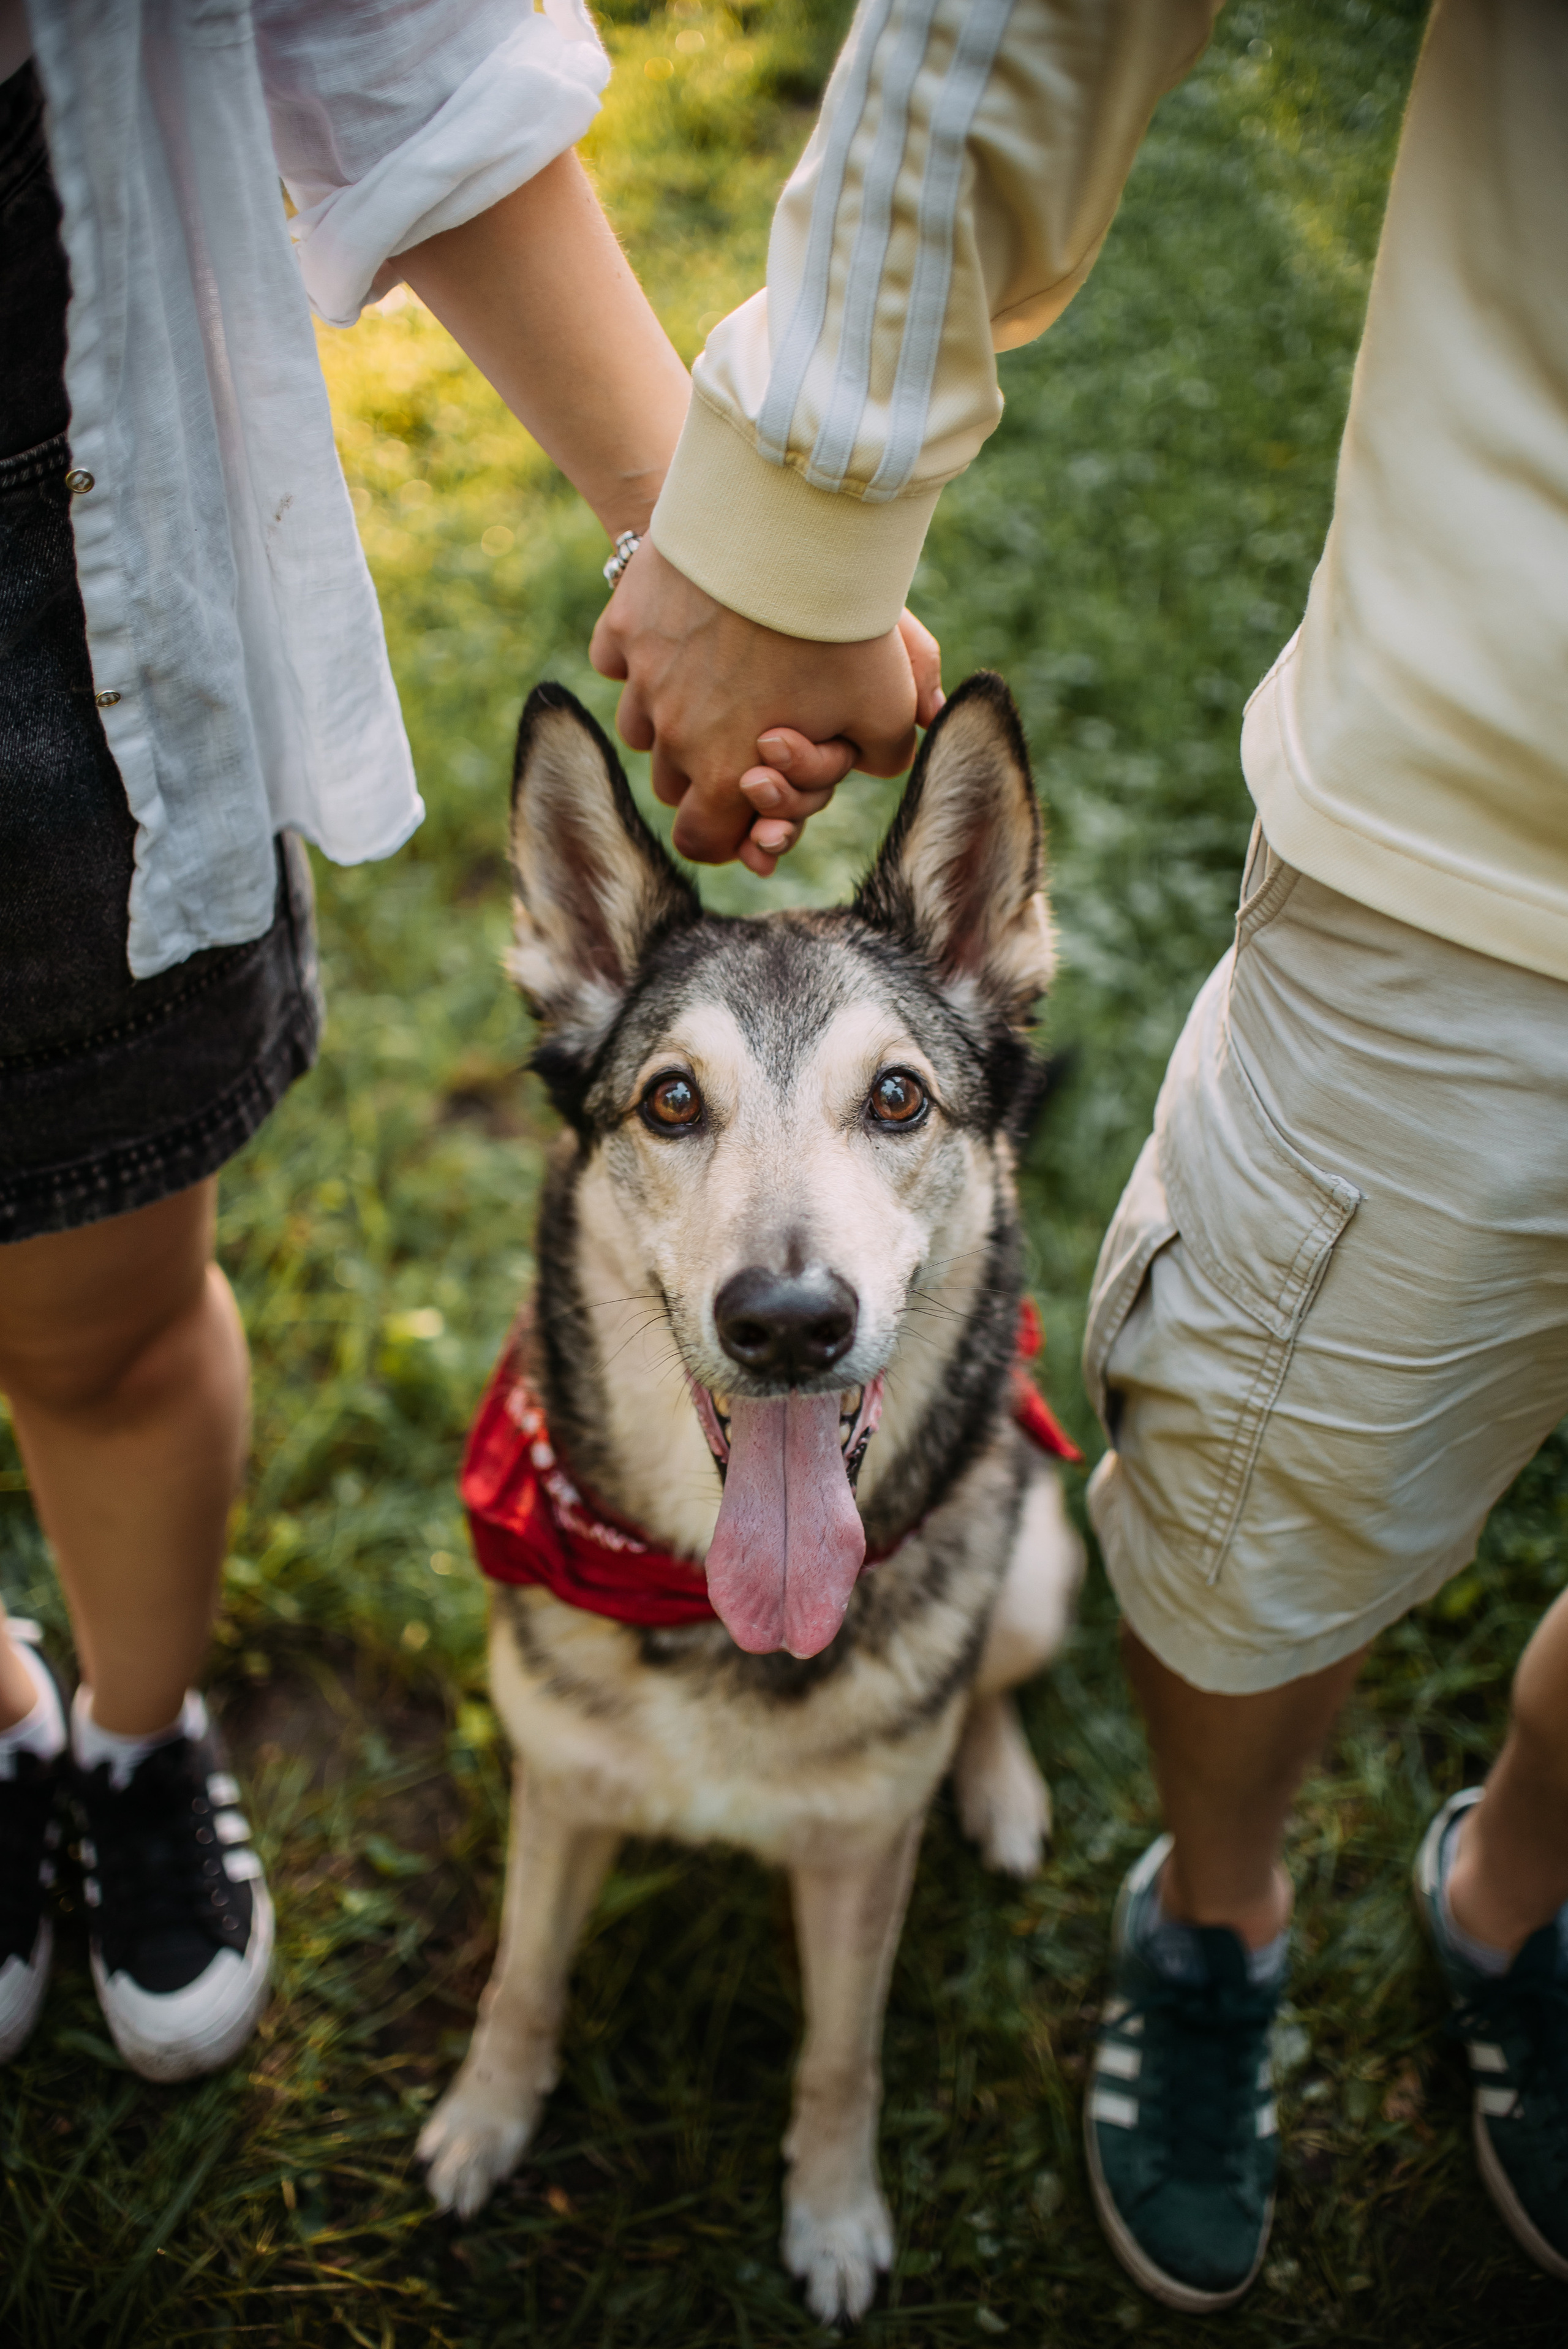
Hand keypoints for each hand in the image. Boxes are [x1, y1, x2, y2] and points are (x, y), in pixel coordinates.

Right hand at [590, 541, 942, 874]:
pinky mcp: (623, 622)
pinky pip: (614, 658)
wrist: (786, 525)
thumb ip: (881, 755)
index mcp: (725, 773)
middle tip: (742, 730)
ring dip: (669, 715)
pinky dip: (638, 653)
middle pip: (670, 785)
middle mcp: (671, 736)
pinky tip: (676, 630)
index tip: (746, 806)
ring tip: (710, 678)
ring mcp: (640, 678)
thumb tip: (868, 764)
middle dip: (702, 771)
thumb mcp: (887, 706)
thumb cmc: (841, 627)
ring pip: (639, 725)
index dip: (724, 835)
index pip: (700, 842)